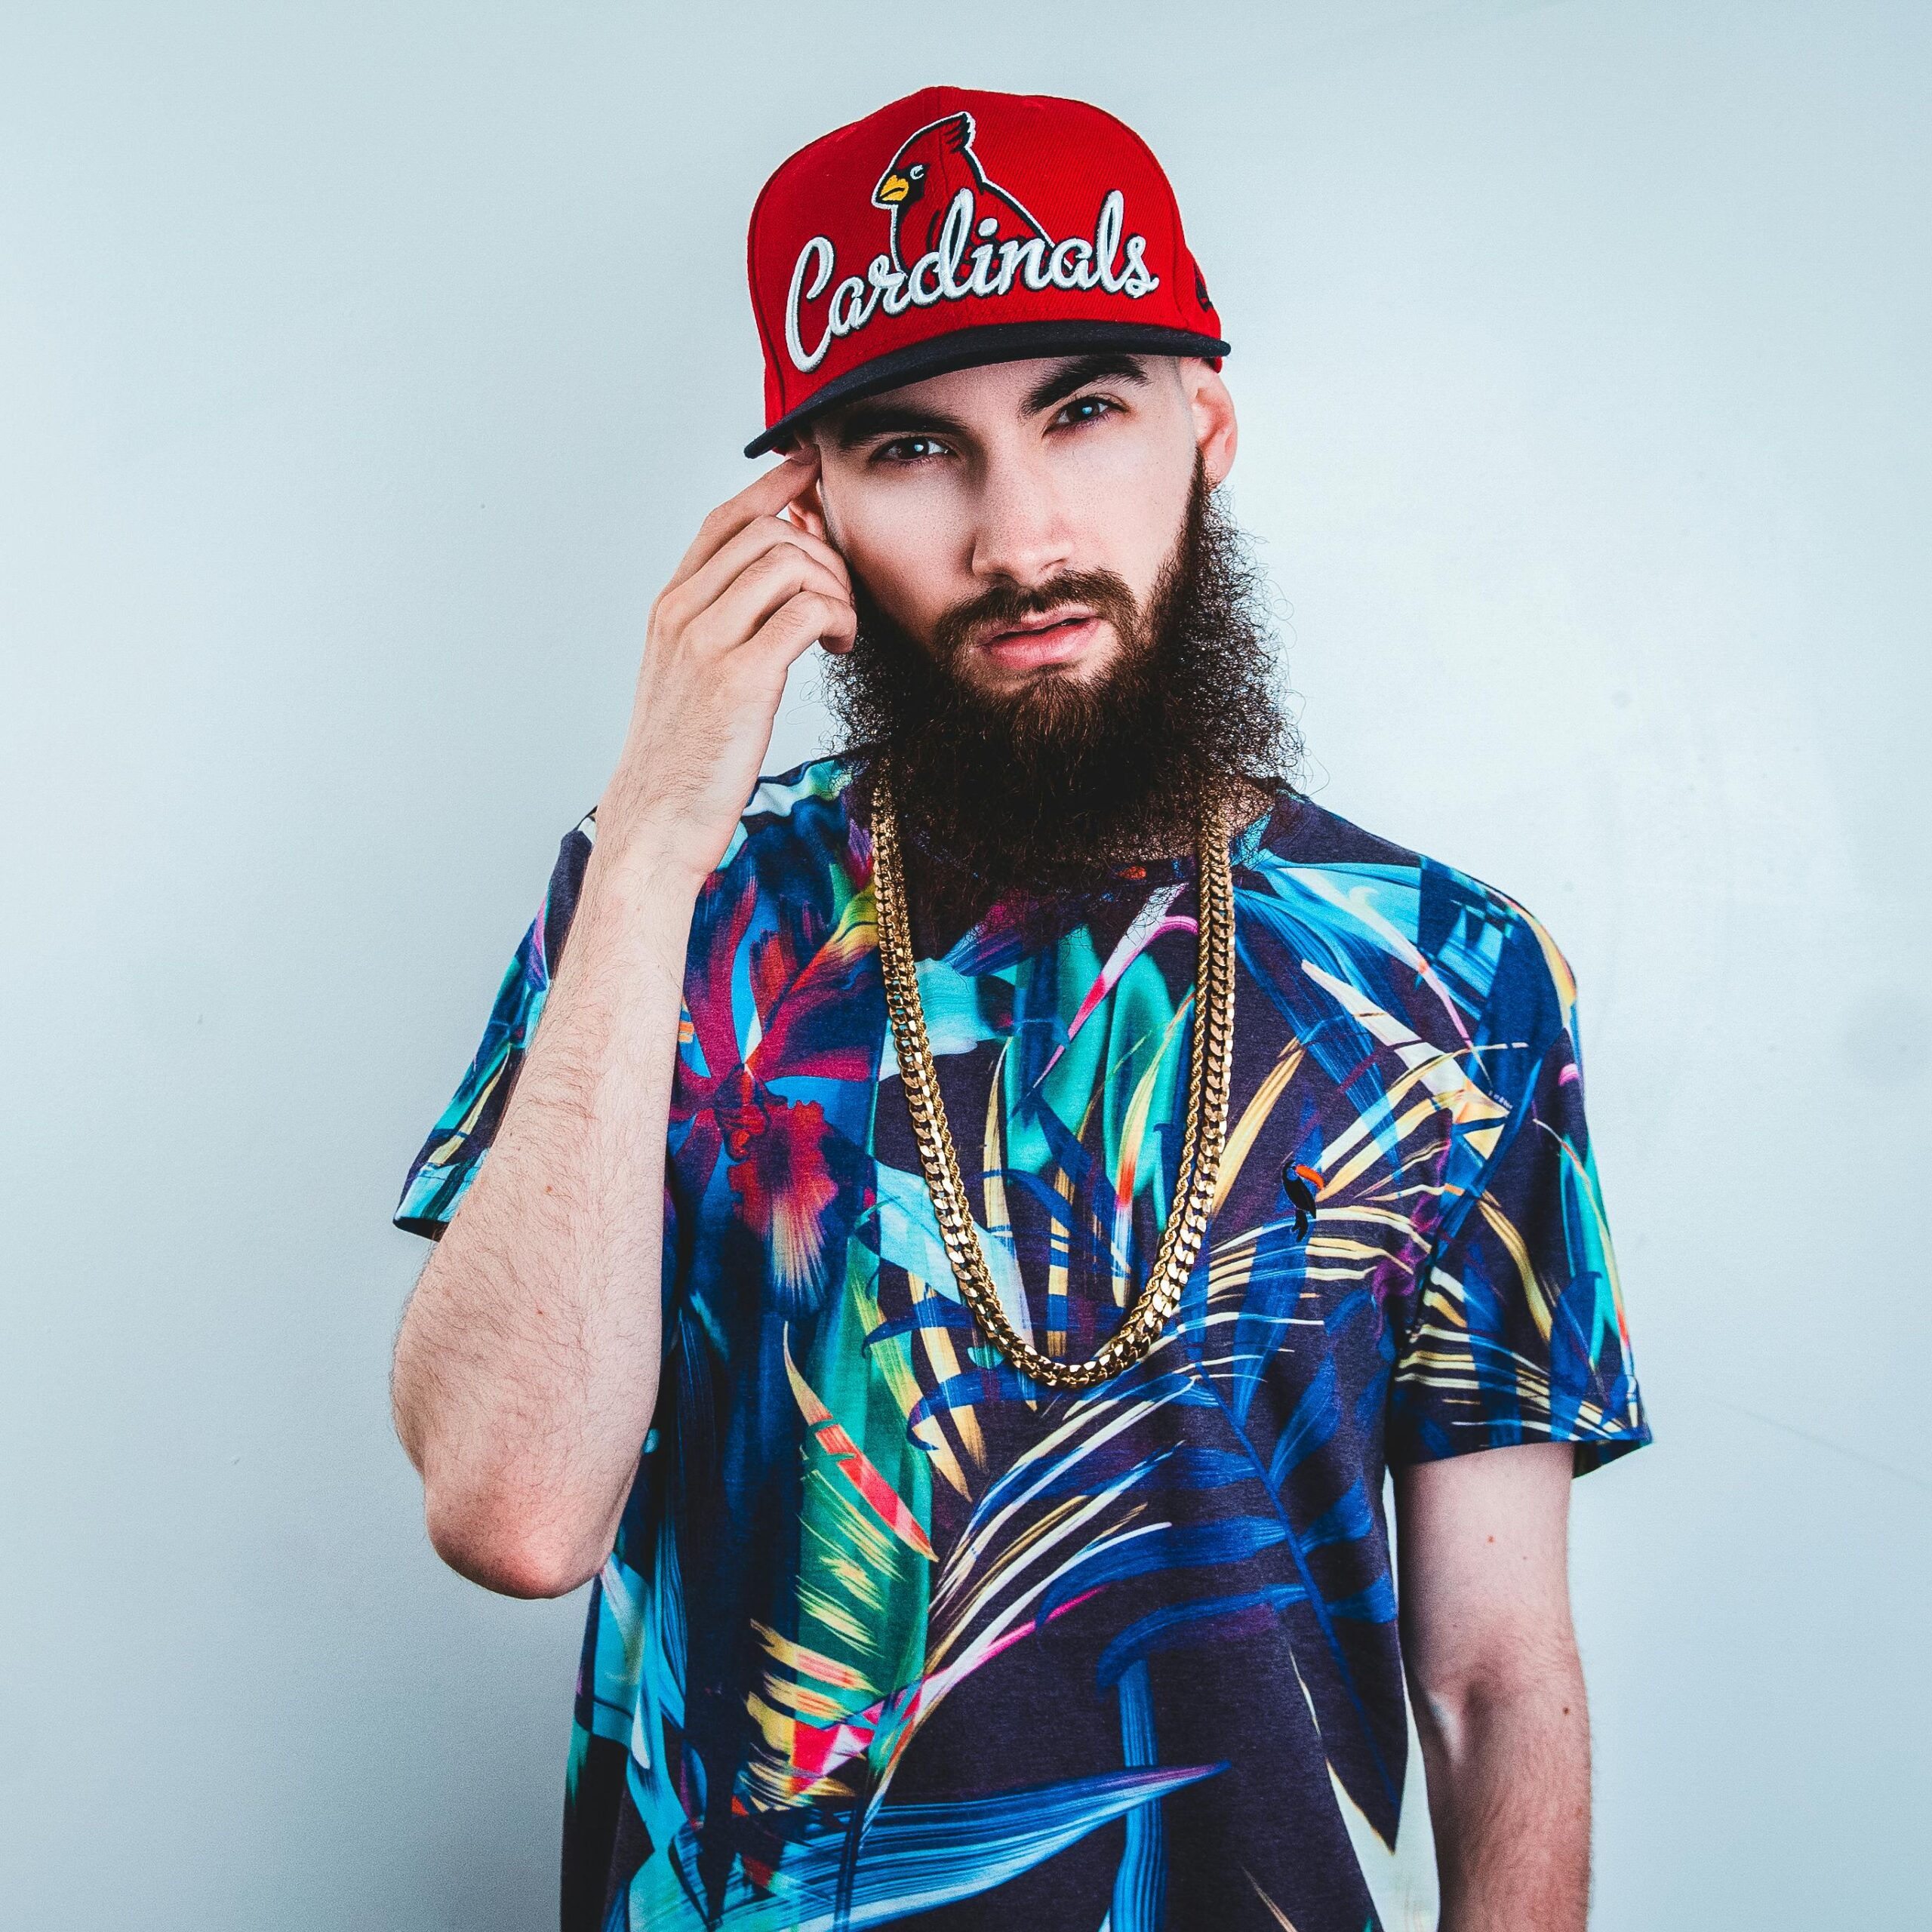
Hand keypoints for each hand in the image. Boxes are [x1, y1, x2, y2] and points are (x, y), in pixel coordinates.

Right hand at [596, 451, 855, 885]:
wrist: (655, 822)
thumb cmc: (682, 759)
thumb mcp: (687, 679)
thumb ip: (718, 629)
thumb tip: (770, 595)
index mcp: (671, 608)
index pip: (724, 519)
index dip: (774, 487)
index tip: (811, 471)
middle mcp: (683, 614)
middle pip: (767, 531)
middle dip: (823, 552)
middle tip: (840, 598)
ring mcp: (708, 643)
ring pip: (790, 561)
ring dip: (835, 586)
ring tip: (840, 628)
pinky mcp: (740, 678)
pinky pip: (807, 609)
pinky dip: (837, 617)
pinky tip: (838, 645)